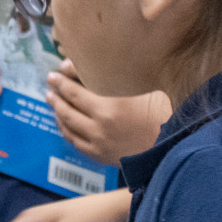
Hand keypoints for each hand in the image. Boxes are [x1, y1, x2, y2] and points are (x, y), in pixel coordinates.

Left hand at [45, 65, 169, 161]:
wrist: (172, 145)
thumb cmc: (162, 111)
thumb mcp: (143, 88)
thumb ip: (115, 76)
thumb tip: (89, 64)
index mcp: (109, 108)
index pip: (74, 93)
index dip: (61, 83)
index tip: (53, 74)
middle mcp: (99, 128)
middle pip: (67, 110)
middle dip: (56, 96)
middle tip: (49, 85)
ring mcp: (98, 144)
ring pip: (68, 127)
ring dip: (57, 113)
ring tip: (52, 101)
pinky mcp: (100, 156)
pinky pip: (75, 142)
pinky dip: (65, 130)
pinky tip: (63, 122)